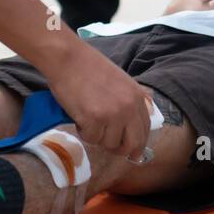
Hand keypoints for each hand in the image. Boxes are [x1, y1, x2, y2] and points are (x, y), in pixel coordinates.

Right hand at [46, 43, 153, 158]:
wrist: (68, 59)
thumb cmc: (89, 67)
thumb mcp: (121, 81)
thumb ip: (130, 100)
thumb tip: (137, 122)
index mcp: (137, 97)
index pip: (145, 129)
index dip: (139, 145)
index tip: (134, 154)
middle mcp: (128, 107)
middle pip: (132, 143)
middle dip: (120, 150)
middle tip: (109, 147)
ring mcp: (112, 114)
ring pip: (108, 144)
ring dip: (97, 137)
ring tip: (88, 118)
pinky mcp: (94, 119)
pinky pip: (90, 139)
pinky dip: (83, 132)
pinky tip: (79, 117)